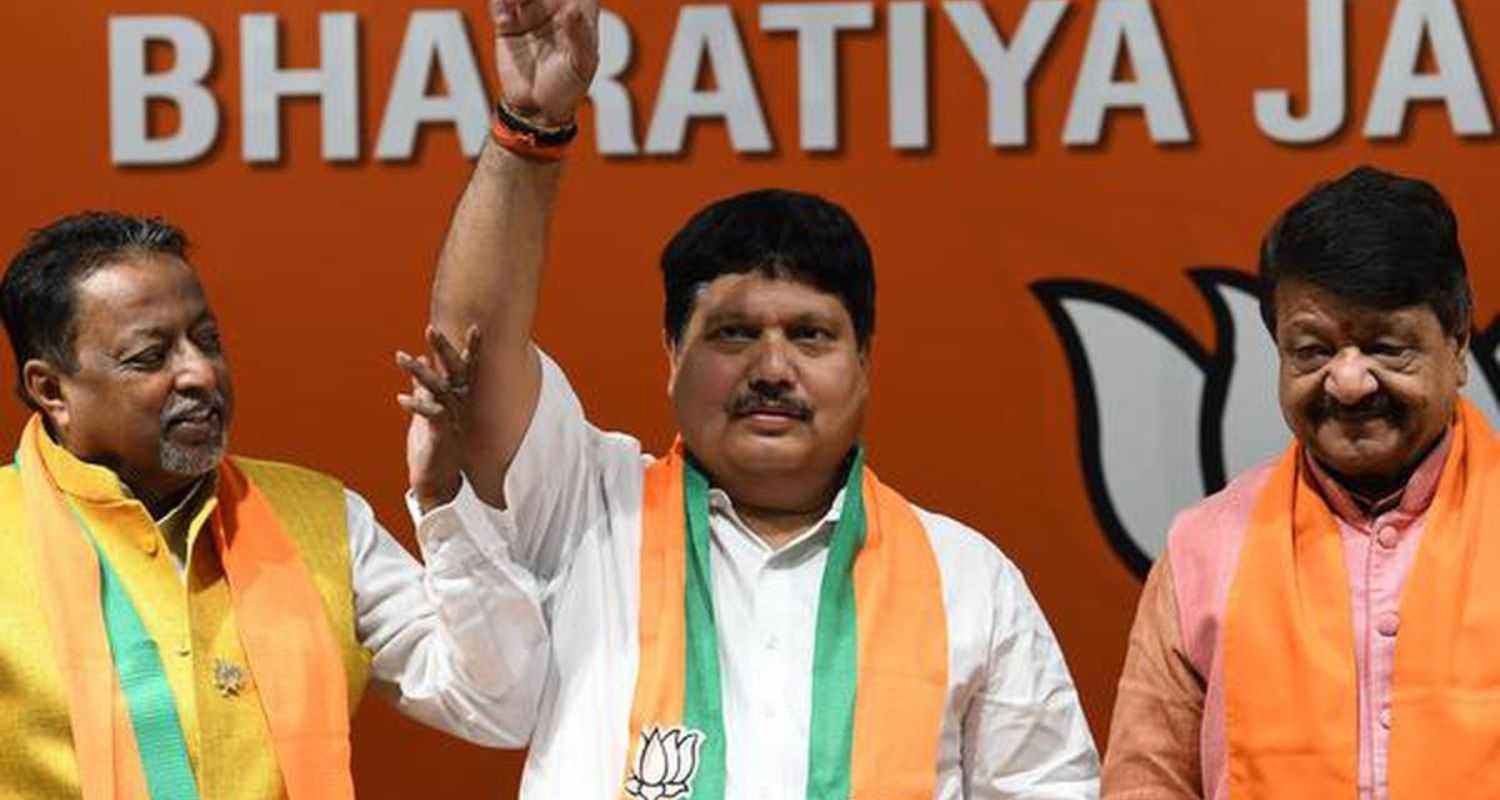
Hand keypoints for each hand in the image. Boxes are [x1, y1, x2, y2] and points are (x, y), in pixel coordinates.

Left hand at [398, 325, 481, 513]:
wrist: (436, 482)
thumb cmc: (433, 445)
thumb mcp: (428, 410)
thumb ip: (424, 385)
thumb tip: (419, 359)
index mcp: (458, 399)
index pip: (465, 369)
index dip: (471, 349)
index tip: (476, 327)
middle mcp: (459, 406)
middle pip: (456, 373)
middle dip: (444, 350)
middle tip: (430, 329)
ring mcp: (452, 419)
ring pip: (439, 389)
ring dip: (420, 372)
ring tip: (401, 357)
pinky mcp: (442, 434)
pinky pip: (432, 414)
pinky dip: (418, 405)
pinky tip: (401, 399)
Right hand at [492, 0, 600, 126]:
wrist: (535, 109)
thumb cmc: (567, 89)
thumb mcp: (580, 66)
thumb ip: (579, 37)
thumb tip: (572, 10)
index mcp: (580, 13)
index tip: (559, 4)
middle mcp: (555, 8)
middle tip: (523, 0)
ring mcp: (531, 13)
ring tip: (511, 9)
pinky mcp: (508, 22)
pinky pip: (499, 2)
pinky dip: (499, 4)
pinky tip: (504, 21)